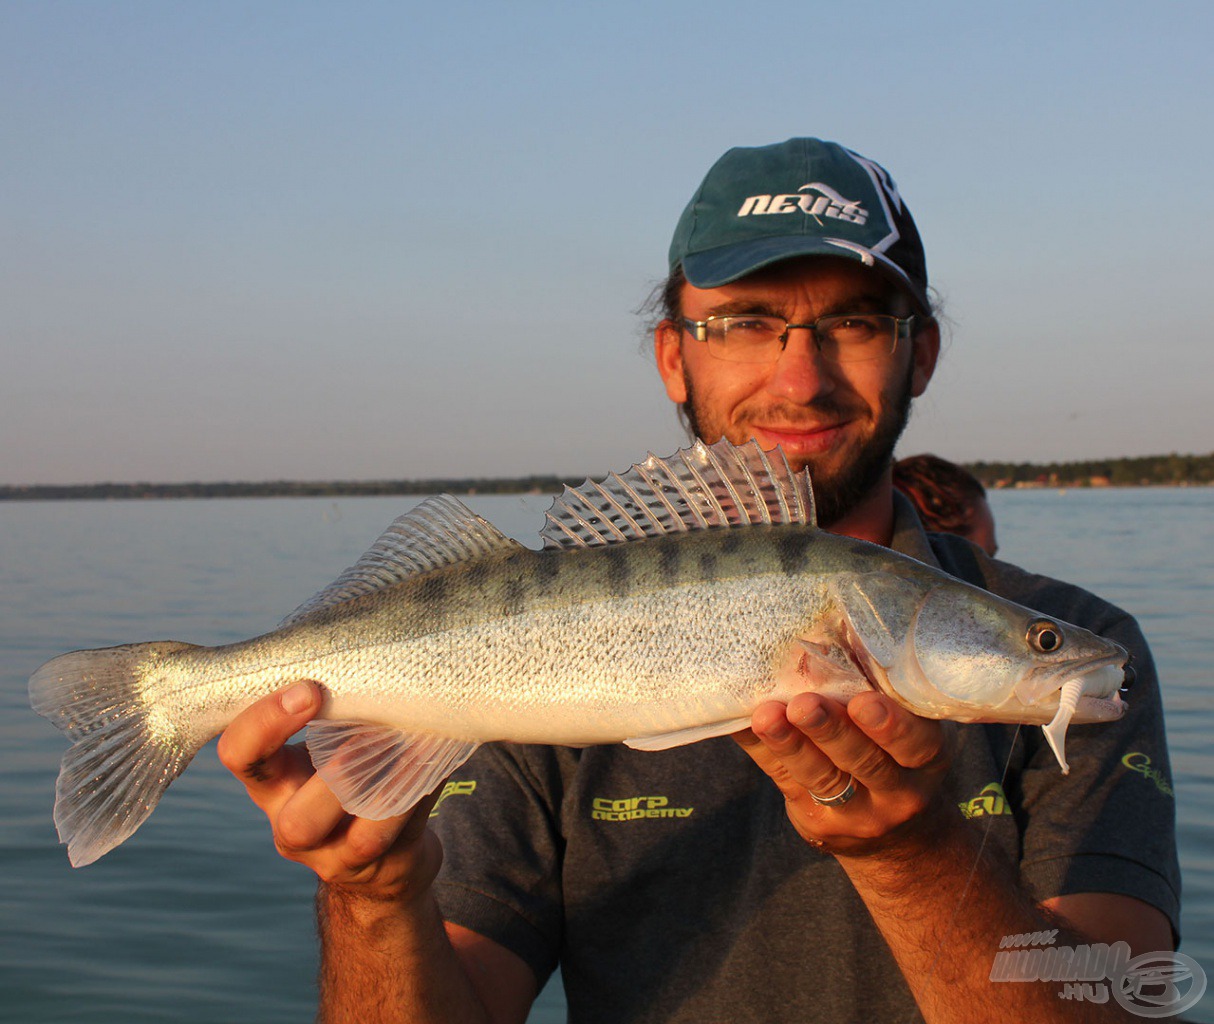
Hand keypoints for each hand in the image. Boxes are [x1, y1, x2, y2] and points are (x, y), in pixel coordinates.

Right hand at [217, 681, 442, 900]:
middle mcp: (293, 827)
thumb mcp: (326, 745)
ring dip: (392, 786)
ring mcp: (340, 857)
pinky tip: (434, 759)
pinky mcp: (385, 867)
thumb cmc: (349, 776)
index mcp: (272, 784)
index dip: (265, 724)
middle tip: (366, 733)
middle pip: (297, 821)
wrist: (384, 855)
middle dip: (335, 779)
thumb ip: (332, 709)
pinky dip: (419, 793)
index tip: (309, 688)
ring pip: (361, 838)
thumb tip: (371, 649)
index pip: (240, 755)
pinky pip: (405, 834)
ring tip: (411, 745)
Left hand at [734, 690, 951, 856]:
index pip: (914, 744)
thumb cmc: (897, 756)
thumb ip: (880, 695)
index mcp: (925, 760)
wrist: (896, 838)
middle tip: (804, 704)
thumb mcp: (910, 734)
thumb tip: (835, 631)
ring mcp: (855, 813)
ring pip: (820, 776)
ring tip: (765, 715)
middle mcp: (897, 792)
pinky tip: (741, 723)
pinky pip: (783, 780)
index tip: (863, 702)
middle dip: (830, 730)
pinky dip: (761, 748)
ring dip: (789, 743)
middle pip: (863, 761)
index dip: (890, 725)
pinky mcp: (815, 820)